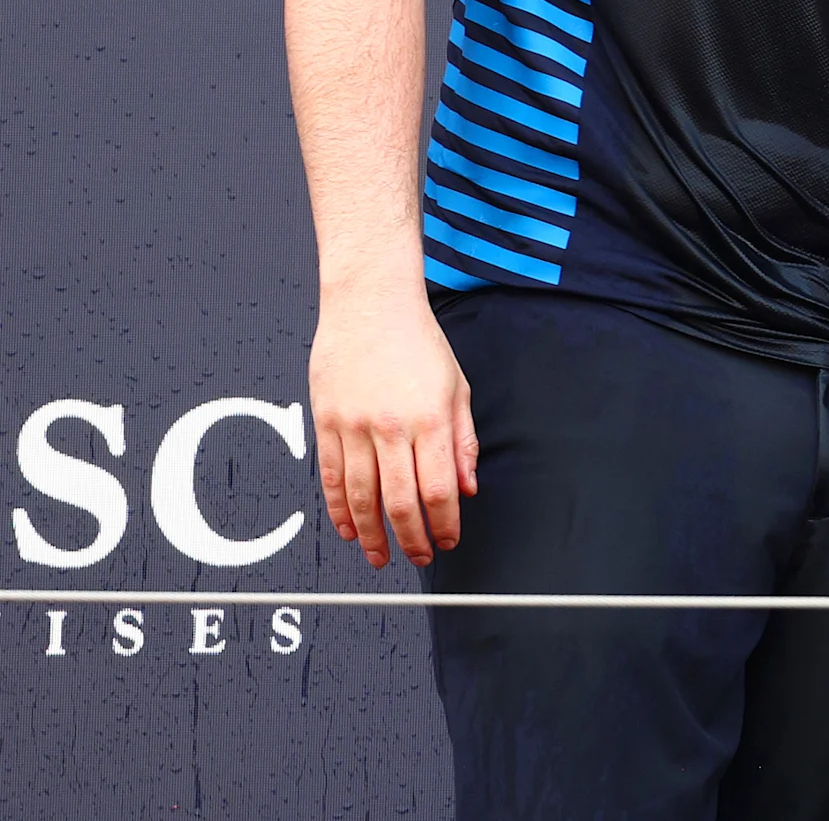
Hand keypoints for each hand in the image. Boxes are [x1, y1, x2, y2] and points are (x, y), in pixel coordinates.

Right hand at [309, 290, 476, 567]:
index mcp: (430, 419)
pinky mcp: (325, 422)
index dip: (443, 524)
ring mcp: (353, 426)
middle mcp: (390, 427)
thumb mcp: (457, 388)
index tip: (447, 541)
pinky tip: (349, 529)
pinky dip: (339, 509)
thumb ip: (463, 442)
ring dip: (372, 534)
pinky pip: (332, 476)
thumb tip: (467, 489)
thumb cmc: (419, 343)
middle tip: (417, 558)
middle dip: (410, 538)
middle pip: (399, 501)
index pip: (438, 489)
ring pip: (361, 496)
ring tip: (381, 555)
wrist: (370, 306)